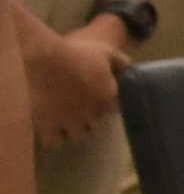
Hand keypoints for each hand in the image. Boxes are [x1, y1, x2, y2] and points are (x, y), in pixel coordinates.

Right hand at [24, 21, 116, 145]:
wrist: (42, 60)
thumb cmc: (75, 54)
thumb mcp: (106, 52)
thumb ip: (122, 64)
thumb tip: (132, 72)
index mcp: (109, 98)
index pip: (117, 111)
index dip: (109, 105)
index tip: (101, 99)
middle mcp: (92, 115)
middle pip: (96, 125)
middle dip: (90, 118)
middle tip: (79, 107)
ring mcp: (70, 123)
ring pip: (76, 135)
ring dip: (72, 128)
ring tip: (63, 117)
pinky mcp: (48, 128)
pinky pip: (54, 141)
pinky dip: (52, 136)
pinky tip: (48, 125)